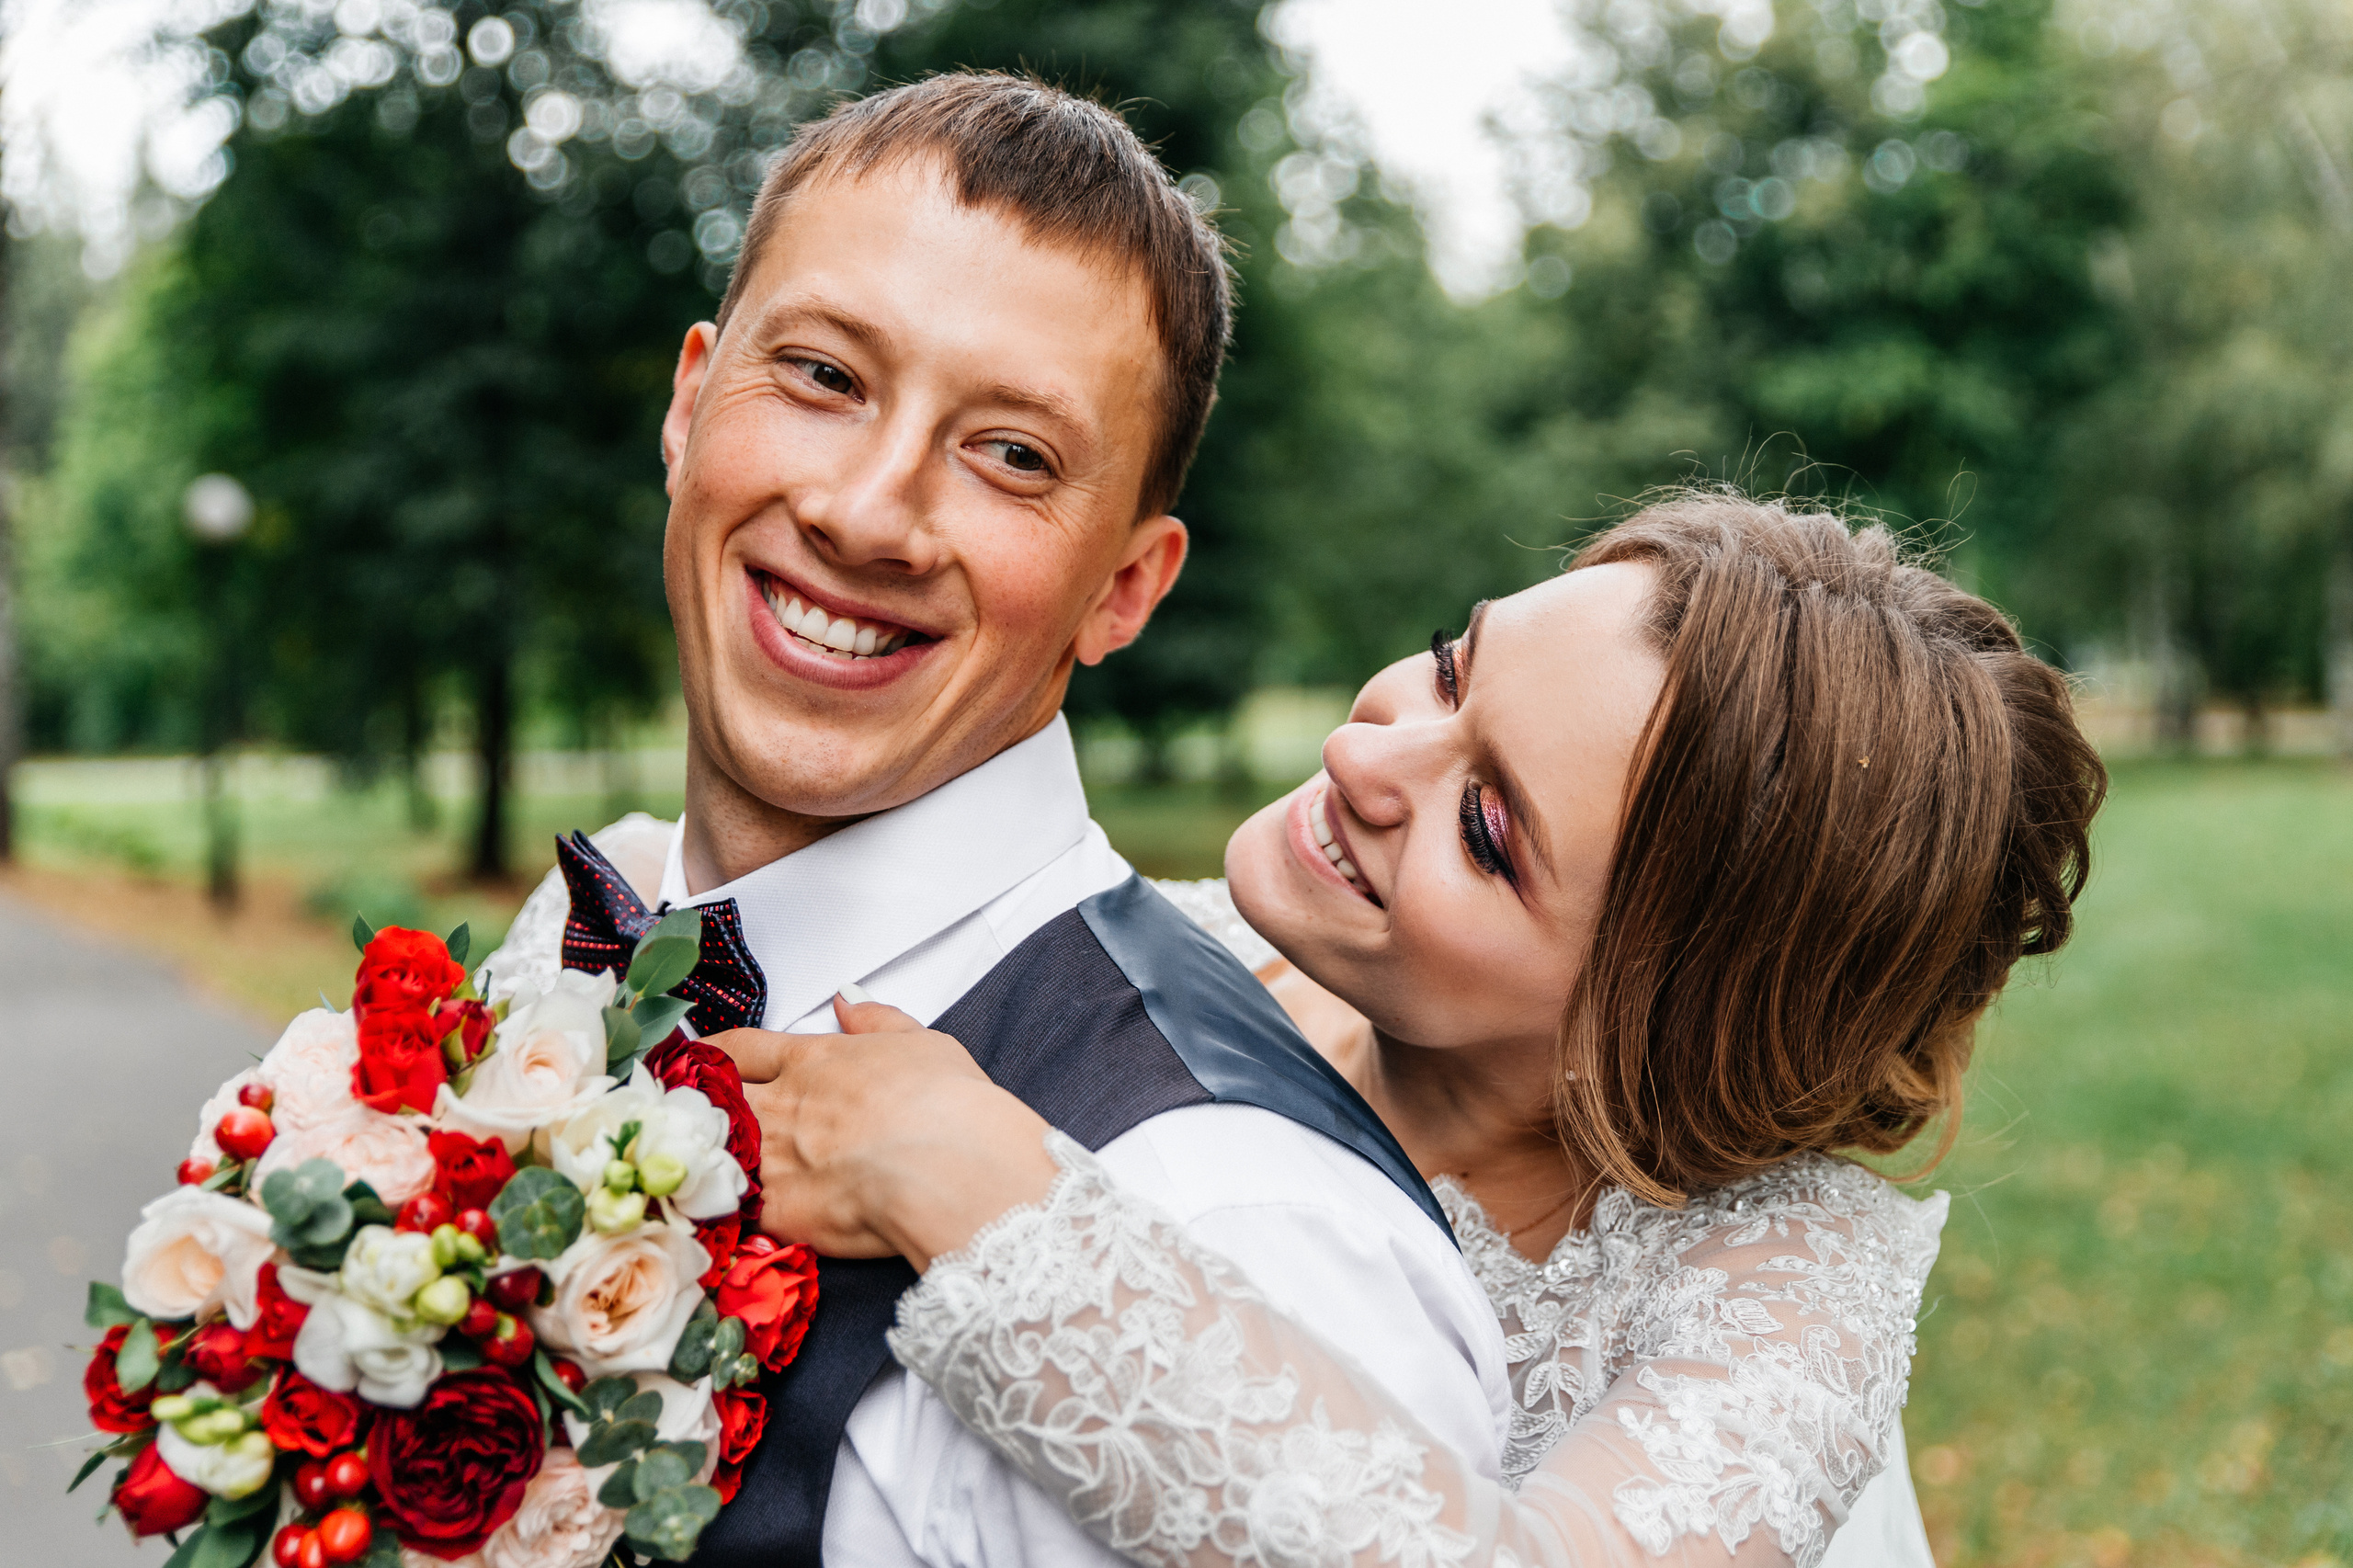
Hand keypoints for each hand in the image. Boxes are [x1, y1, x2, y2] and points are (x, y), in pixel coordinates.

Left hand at [710, 997, 1057, 1270]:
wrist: (945, 1165)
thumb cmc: (944, 1102)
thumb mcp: (920, 1041)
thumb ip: (877, 1020)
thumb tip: (846, 1001)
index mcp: (813, 1062)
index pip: (743, 1049)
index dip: (714, 1051)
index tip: (699, 1056)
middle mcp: (782, 1107)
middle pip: (713, 1096)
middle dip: (689, 1100)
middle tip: (674, 1107)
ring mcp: (774, 1160)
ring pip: (712, 1150)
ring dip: (698, 1154)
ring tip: (680, 1162)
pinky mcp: (777, 1212)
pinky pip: (729, 1208)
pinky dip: (718, 1209)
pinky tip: (708, 1214)